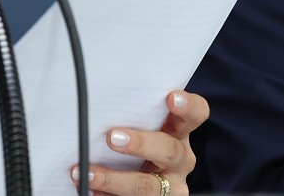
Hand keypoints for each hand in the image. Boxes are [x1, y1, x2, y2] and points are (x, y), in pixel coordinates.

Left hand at [72, 90, 207, 194]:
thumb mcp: (140, 126)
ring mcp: (171, 186)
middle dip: (141, 143)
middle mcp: (180, 158)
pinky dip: (108, 195)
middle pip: (168, 150)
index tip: (171, 98)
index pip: (195, 114)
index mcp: (178, 131)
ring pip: (147, 185)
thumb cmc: (134, 142)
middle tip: (112, 138)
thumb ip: (130, 115)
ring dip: (114, 179)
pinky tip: (91, 190)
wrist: (138, 177)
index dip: (188, 106)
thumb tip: (90, 101)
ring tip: (88, 173)